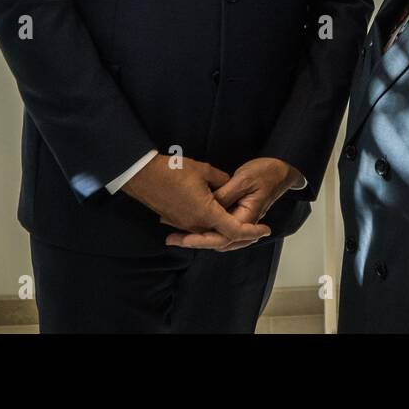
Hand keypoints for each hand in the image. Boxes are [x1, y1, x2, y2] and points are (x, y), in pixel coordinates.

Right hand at [121, 154, 270, 246]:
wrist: (142, 175)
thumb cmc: (173, 170)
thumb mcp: (205, 171)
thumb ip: (222, 181)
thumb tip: (229, 186)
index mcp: (206, 213)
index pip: (234, 231)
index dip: (252, 232)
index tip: (266, 229)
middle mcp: (195, 224)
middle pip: (223, 237)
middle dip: (242, 236)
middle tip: (257, 231)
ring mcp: (184, 224)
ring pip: (210, 234)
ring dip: (226, 232)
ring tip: (243, 226)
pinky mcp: (175, 221)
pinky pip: (197, 229)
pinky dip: (211, 228)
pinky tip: (218, 220)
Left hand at [165, 157, 302, 251]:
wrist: (281, 169)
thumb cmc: (265, 172)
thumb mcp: (243, 179)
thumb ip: (224, 195)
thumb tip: (206, 207)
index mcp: (247, 217)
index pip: (223, 237)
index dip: (201, 240)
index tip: (183, 239)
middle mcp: (243, 223)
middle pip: (218, 242)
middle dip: (195, 242)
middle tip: (172, 240)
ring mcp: (240, 220)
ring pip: (218, 237)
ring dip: (198, 238)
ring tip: (176, 235)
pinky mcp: (236, 214)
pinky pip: (220, 228)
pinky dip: (205, 230)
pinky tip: (189, 225)